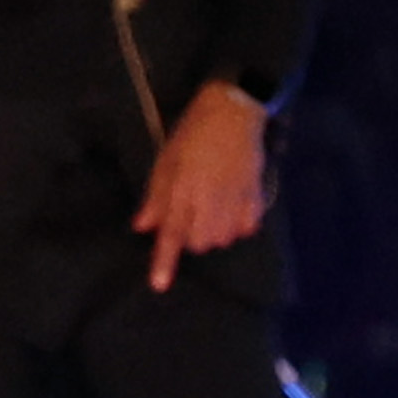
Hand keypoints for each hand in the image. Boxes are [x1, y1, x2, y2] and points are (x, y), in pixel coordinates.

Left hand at [134, 83, 272, 289]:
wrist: (234, 111)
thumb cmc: (192, 132)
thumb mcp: (166, 158)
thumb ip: (156, 196)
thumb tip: (142, 227)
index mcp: (183, 188)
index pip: (171, 232)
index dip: (164, 261)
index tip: (159, 285)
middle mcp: (210, 199)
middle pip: (199, 243)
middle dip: (190, 236)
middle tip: (188, 212)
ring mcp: (236, 200)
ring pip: (222, 239)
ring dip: (213, 232)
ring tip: (210, 208)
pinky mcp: (256, 197)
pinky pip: (246, 229)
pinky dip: (237, 225)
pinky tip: (232, 207)